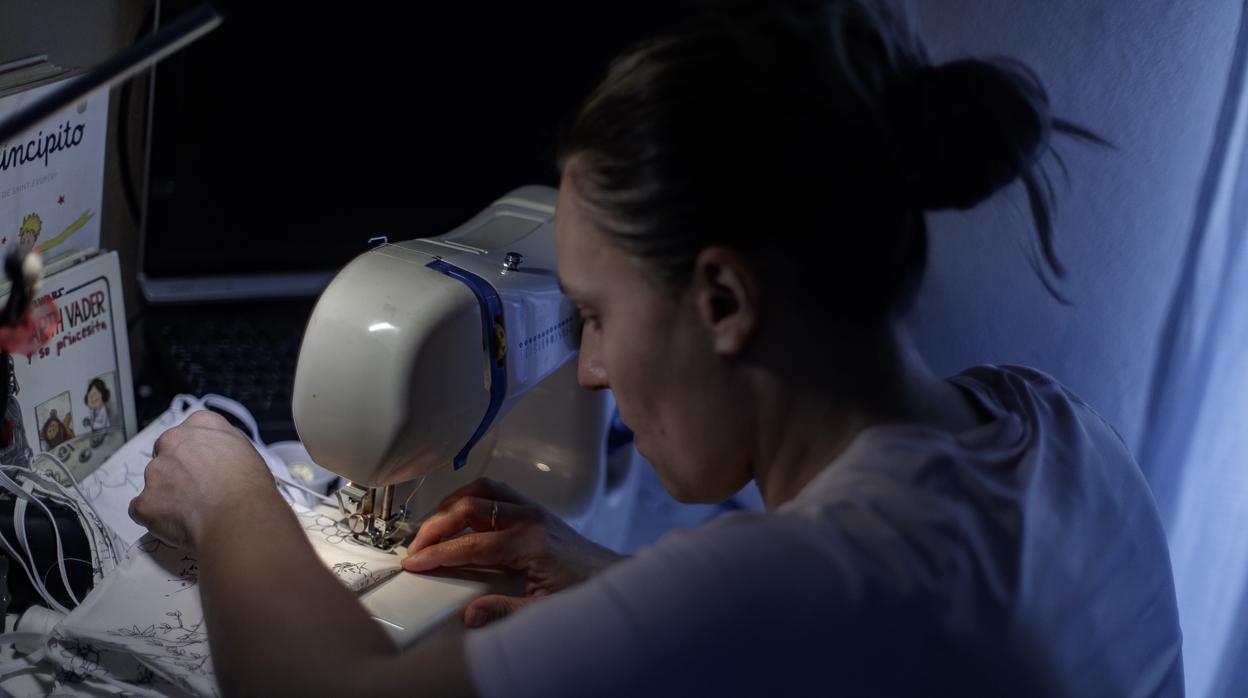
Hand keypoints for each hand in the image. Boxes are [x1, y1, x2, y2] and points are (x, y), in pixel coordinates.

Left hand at [129, 410, 279, 550]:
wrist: (239, 517)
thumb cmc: (250, 488)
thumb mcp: (246, 451)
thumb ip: (222, 448)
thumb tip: (216, 460)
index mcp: (201, 424)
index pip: (189, 432)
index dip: (196, 452)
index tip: (204, 466)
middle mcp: (173, 441)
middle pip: (165, 453)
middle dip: (175, 471)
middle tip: (196, 491)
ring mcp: (154, 471)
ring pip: (154, 483)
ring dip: (167, 496)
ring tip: (194, 512)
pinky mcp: (144, 501)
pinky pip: (143, 510)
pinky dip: (157, 519)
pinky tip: (181, 525)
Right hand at [402, 477, 622, 627]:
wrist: (614, 580)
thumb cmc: (584, 594)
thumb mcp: (544, 612)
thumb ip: (505, 612)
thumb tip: (470, 614)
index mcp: (530, 542)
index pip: (471, 543)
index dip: (438, 553)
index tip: (415, 562)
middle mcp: (530, 518)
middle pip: (471, 507)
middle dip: (436, 525)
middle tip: (416, 546)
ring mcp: (534, 510)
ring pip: (484, 489)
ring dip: (453, 503)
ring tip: (432, 526)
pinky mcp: (536, 510)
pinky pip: (498, 492)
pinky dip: (473, 497)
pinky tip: (461, 514)